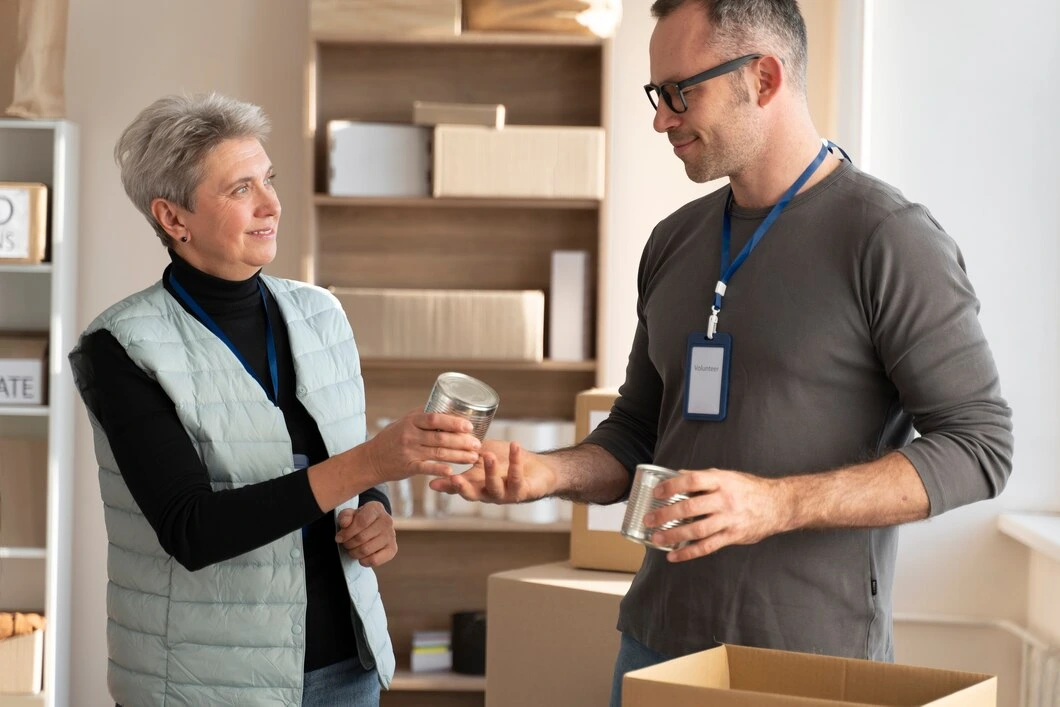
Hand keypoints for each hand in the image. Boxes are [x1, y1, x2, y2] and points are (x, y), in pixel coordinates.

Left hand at [334, 502, 396, 567]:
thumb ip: (344, 516)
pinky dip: (364, 561)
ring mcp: (391, 535)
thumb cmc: (358, 520)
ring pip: (366, 550)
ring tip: (352, 549)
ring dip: (354, 553)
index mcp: (376, 508)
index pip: (361, 521)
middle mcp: (387, 520)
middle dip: (348, 544)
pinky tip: (361, 557)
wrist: (373, 526)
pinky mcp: (392, 549)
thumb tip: (345, 524)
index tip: (339, 538)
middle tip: (345, 544)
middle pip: (362, 538)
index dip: (347, 532)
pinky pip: (375, 560)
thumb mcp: (350, 514)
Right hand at [365, 410, 481, 482]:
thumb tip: (443, 403)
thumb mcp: (403, 421)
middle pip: (440, 437)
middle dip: (462, 441)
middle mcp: (410, 435)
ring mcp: (409, 452)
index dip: (453, 422)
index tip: (469, 425)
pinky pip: (425, 468)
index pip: (434, 418)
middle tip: (477, 444)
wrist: (371, 459)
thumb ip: (422, 415)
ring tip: (473, 457)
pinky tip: (452, 471)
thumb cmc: (391, 438)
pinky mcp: (407, 467)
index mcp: (411, 421)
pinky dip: (439, 469)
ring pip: (438, 453)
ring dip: (458, 456)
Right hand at [428, 440, 556, 502]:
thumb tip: (447, 441)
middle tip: (454, 479)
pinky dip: (515, 460)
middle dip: (462, 488)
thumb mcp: (483, 454)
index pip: (458, 487)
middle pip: (472, 495)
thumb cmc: (506, 461)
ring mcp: (505, 494)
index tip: (432, 483)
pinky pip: (517, 477)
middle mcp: (488, 493)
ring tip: (487, 455)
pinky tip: (514, 446)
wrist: (537, 469)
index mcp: (476, 484)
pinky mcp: (522, 491)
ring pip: (494, 486)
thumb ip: (467, 451)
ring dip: (490, 471)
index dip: (445, 487)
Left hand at [643, 469, 790, 562]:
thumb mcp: (727, 476)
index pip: (692, 481)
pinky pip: (707, 547)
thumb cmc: (749, 489)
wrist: (778, 505)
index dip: (672, 486)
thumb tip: (676, 475)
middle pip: (690, 508)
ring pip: (696, 530)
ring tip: (656, 538)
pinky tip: (674, 555)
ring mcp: (729, 520)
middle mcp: (724, 500)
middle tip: (649, 519)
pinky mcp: (733, 536)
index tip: (656, 492)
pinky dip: (688, 553)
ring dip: (673, 535)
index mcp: (721, 481)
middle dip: (666, 514)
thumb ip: (703, 477)